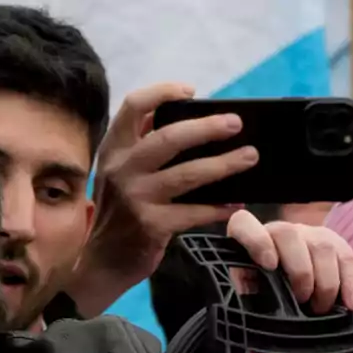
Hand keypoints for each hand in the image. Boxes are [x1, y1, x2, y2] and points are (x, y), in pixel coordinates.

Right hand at [71, 82, 256, 315]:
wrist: (102, 261)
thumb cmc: (120, 211)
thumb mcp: (119, 172)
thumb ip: (142, 143)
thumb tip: (181, 113)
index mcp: (114, 149)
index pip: (134, 106)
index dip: (163, 92)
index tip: (191, 91)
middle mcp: (122, 169)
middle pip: (168, 137)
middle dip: (207, 127)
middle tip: (235, 123)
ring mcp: (136, 198)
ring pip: (188, 175)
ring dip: (223, 164)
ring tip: (249, 157)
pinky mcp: (151, 225)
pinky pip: (193, 212)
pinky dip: (218, 207)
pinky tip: (236, 203)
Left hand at [226, 209, 352, 314]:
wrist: (289, 298)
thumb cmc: (265, 299)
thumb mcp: (251, 299)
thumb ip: (249, 295)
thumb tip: (255, 301)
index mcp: (250, 241)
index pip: (244, 224)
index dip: (256, 241)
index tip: (269, 265)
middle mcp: (280, 232)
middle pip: (290, 235)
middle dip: (300, 273)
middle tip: (303, 301)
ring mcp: (309, 235)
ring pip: (322, 247)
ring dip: (325, 284)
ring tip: (321, 309)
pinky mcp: (336, 244)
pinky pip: (348, 259)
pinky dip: (352, 285)